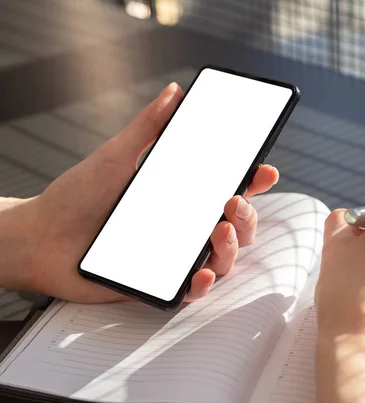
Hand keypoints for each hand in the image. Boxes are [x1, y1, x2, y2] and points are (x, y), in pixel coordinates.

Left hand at [0, 83, 277, 302]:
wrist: (40, 239)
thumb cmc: (76, 196)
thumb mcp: (116, 156)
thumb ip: (149, 127)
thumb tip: (174, 92)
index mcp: (181, 195)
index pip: (228, 187)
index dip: (252, 181)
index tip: (265, 170)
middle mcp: (184, 225)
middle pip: (237, 225)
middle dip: (248, 213)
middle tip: (233, 200)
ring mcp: (176, 255)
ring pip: (225, 257)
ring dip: (233, 246)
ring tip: (218, 230)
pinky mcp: (161, 283)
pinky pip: (194, 289)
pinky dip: (205, 282)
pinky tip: (202, 272)